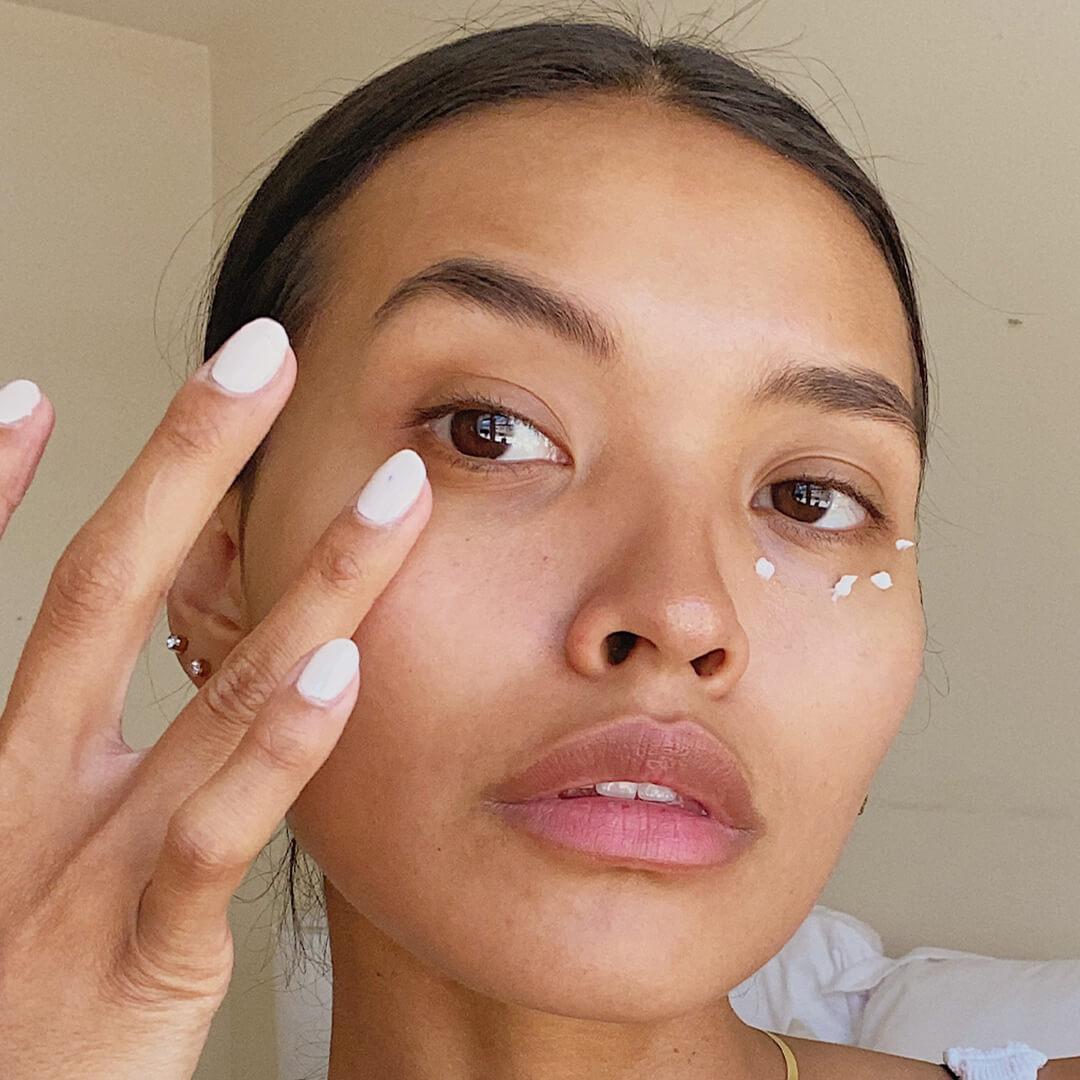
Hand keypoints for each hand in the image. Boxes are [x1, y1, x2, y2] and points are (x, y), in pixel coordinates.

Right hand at [0, 320, 431, 1078]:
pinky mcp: (135, 956)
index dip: (2, 488)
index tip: (39, 391)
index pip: (14, 598)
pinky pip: (214, 830)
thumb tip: (202, 671)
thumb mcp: (29, 864)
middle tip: (259, 352)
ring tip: (393, 491)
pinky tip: (342, 667)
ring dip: (311, 578)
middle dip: (185, 460)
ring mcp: (73, 870)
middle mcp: (20, 795)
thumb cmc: (14, 1004)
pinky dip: (279, 744)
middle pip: (103, 586)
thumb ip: (102, 772)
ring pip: (205, 686)